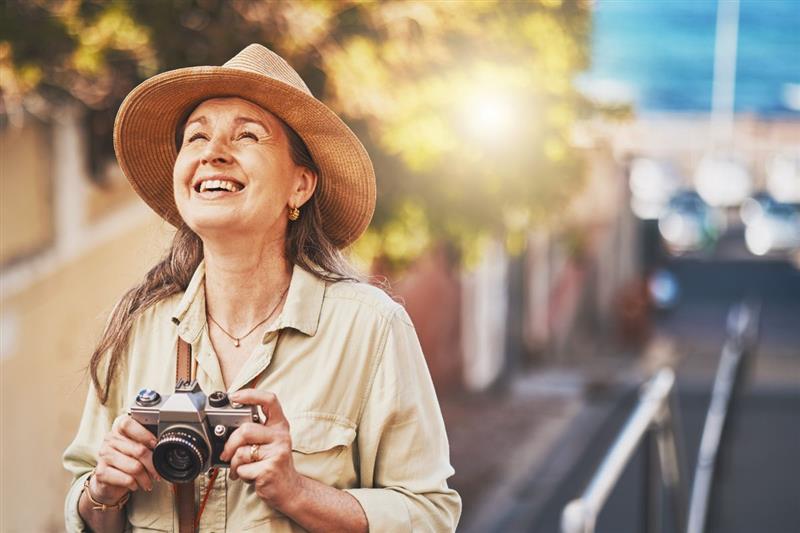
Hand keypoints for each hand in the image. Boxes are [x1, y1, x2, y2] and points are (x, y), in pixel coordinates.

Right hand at [91, 414, 159, 503]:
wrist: (108, 481)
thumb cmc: (128, 460)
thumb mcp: (138, 447)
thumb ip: (147, 442)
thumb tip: (164, 446)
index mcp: (119, 428)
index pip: (128, 424)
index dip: (144, 434)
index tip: (156, 444)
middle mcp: (110, 439)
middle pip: (138, 449)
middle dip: (153, 464)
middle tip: (158, 472)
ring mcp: (104, 455)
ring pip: (135, 467)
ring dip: (145, 478)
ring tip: (148, 482)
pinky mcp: (101, 472)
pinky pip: (127, 479)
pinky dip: (135, 484)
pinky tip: (135, 485)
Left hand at [220, 390, 302, 509]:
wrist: (289, 489)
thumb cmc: (273, 463)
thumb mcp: (269, 442)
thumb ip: (255, 431)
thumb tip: (227, 425)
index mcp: (279, 425)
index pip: (269, 400)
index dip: (250, 395)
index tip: (234, 397)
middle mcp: (281, 436)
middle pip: (246, 430)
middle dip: (230, 444)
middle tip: (226, 454)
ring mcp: (277, 452)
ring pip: (241, 452)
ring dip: (234, 464)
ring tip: (240, 468)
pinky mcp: (270, 469)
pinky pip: (242, 469)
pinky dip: (240, 475)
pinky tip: (248, 476)